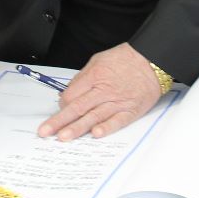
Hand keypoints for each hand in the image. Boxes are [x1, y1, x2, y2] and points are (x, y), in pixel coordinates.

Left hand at [38, 43, 161, 141]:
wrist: (152, 60)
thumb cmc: (126, 60)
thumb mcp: (98, 60)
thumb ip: (83, 77)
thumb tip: (70, 93)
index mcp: (95, 76)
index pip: (71, 94)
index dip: (62, 104)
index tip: (59, 110)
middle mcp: (104, 90)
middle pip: (77, 107)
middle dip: (59, 121)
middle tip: (45, 132)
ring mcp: (117, 101)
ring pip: (93, 117)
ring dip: (77, 128)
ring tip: (64, 137)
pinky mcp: (130, 110)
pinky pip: (117, 121)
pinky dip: (107, 128)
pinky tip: (96, 135)